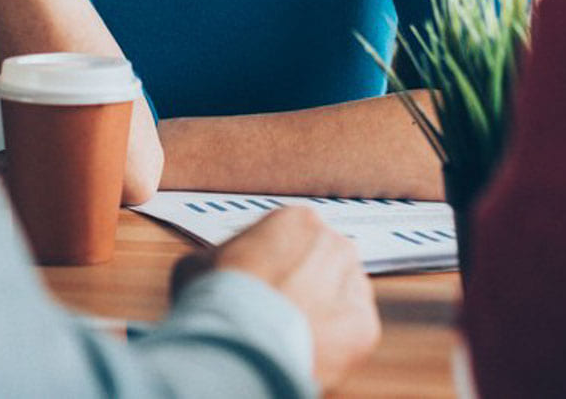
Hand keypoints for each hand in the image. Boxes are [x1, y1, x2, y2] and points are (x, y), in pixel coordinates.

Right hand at [176, 207, 379, 389]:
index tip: (267, 282)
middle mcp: (333, 243)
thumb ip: (221, 258)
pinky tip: (307, 345)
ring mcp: (354, 283)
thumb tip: (215, 268)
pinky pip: (351, 330)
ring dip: (324, 310)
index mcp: (298, 220)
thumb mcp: (201, 262)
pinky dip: (334, 341)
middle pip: (324, 263)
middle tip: (281, 309)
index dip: (277, 264)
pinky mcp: (364, 325)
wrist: (239, 339)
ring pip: (342, 296)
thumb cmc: (218, 297)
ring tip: (293, 331)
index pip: (295, 240)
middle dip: (307, 284)